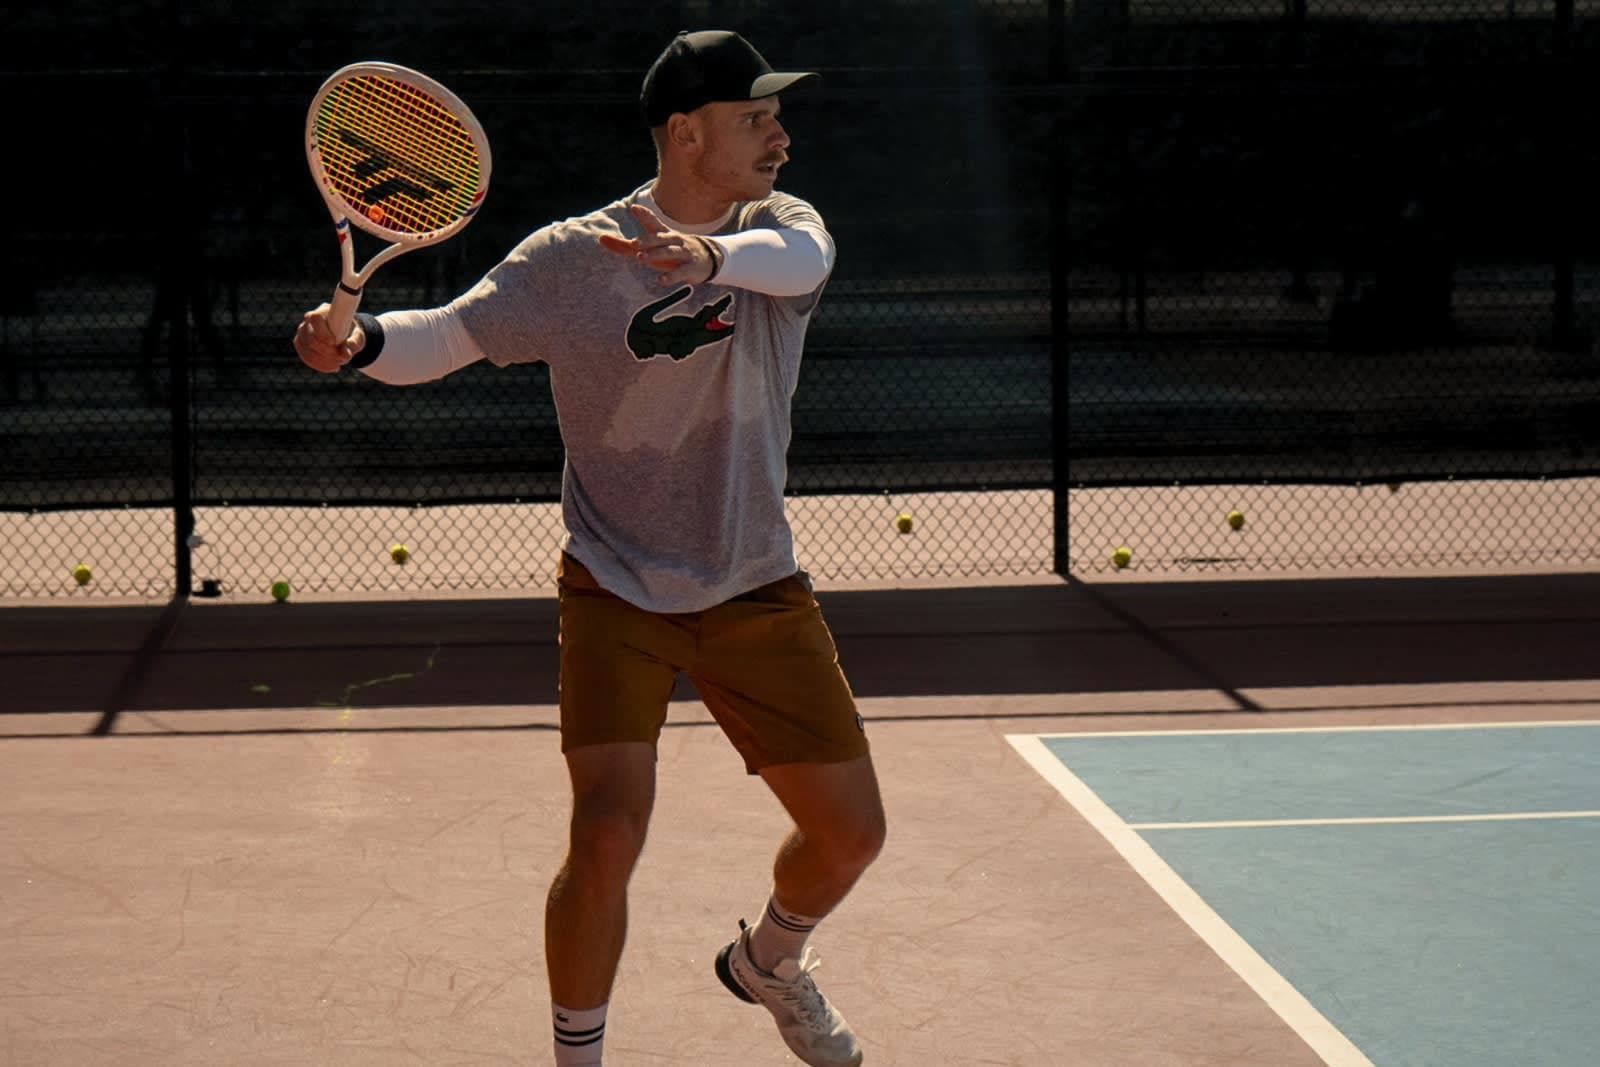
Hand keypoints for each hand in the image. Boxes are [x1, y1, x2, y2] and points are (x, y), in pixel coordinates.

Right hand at [294, 304, 365, 372]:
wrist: (346, 335)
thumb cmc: (352, 333)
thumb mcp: (358, 336)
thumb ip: (354, 343)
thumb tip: (345, 354)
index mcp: (323, 311)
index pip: (315, 318)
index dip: (323, 332)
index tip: (335, 342)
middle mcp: (308, 321)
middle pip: (310, 339)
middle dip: (327, 352)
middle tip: (342, 358)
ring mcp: (302, 333)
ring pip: (307, 351)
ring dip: (324, 361)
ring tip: (340, 364)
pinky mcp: (301, 344)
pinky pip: (306, 357)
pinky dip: (320, 365)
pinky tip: (334, 367)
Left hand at [598, 204, 717, 285]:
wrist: (709, 258)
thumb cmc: (672, 251)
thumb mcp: (652, 246)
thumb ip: (625, 245)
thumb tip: (600, 238)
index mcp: (664, 234)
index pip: (654, 223)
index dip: (645, 215)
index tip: (635, 208)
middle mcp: (674, 241)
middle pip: (661, 238)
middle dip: (648, 240)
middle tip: (634, 244)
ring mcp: (684, 254)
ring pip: (670, 252)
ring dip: (657, 254)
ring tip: (642, 258)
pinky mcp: (691, 268)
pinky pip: (681, 272)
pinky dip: (671, 276)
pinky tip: (660, 281)